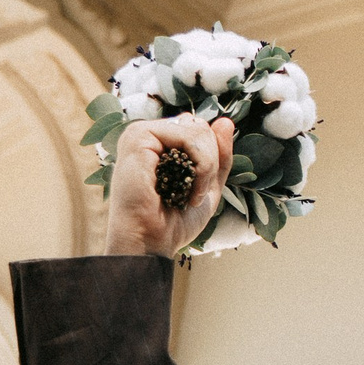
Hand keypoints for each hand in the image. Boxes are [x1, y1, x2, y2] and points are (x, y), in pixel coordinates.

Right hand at [105, 114, 233, 259]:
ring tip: (191, 195)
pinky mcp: (138, 137)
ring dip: (207, 167)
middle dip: (211, 162)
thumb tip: (226, 120)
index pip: (200, 129)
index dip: (211, 157)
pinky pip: (189, 136)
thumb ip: (219, 155)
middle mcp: (149, 135)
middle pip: (201, 126)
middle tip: (196, 194)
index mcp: (160, 143)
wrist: (149, 243)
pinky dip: (201, 166)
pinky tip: (188, 192)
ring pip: (198, 130)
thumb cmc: (173, 221)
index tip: (200, 190)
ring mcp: (140, 133)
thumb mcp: (208, 186)